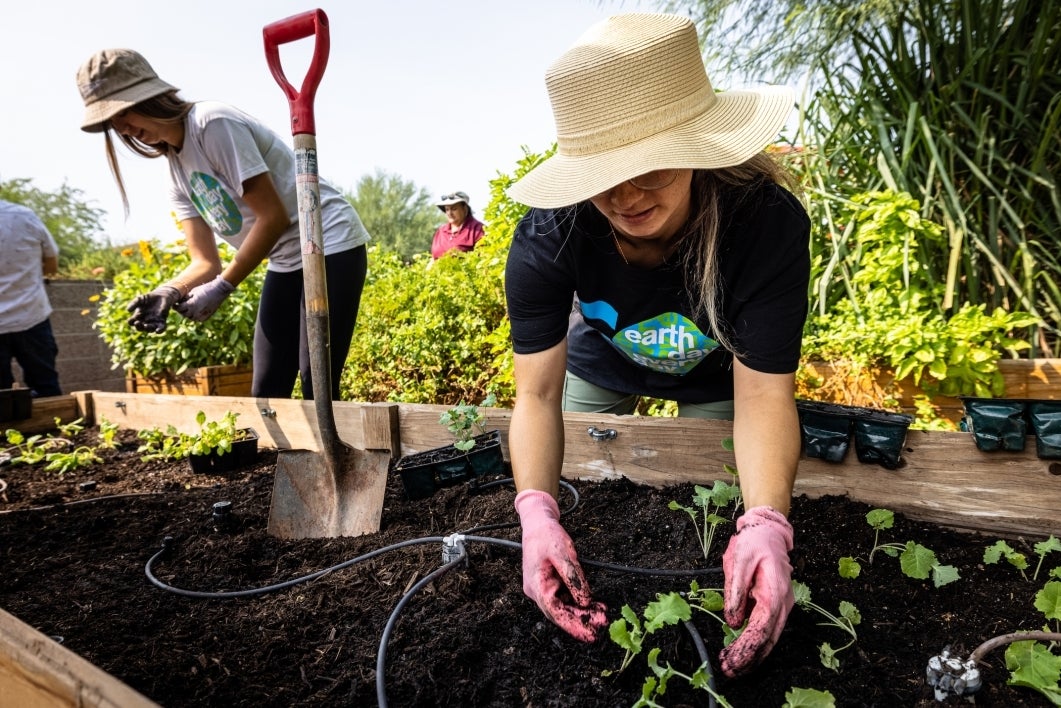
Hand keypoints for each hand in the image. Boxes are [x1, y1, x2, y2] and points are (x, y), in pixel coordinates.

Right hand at [126, 285, 181, 333]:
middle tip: (137, 323)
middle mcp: (145, 321)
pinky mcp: (162, 320)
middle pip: (140, 328)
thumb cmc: (149, 298)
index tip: (132, 318)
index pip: (132, 322)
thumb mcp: (140, 299)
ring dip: (148, 329)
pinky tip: (157, 331)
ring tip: (146, 326)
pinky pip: (161, 328)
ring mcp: (154, 322)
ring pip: (150, 329)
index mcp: (138, 317)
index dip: (131, 322)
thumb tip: (128, 310)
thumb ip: (134, 303)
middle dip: (139, 326)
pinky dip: (160, 330)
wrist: (161, 295)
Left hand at [174, 275, 234, 321]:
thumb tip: (181, 302)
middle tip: (180, 306)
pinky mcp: (208, 316)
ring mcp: (202, 315)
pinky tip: (195, 312)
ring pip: (191, 318)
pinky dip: (196, 316)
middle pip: (184, 314)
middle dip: (181, 310)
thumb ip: (186, 298)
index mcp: (191, 305)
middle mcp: (196, 312)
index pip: (179, 308)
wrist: (220, 290)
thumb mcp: (193, 291)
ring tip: (188, 309)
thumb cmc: (206, 288)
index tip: (174, 304)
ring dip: (188, 314)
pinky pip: (199, 319)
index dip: (175, 307)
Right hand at [514, 489, 607, 641]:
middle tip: (602, 624)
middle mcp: (536, 591)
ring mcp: (541, 589)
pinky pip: (563, 599)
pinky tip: (592, 605)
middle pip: (559, 613)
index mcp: (536, 585)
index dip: (573, 625)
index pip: (555, 612)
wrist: (537, 523)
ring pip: (562, 607)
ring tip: (602, 615)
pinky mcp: (548, 586)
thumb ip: (574, 578)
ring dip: (581, 613)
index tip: (590, 633)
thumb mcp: (563, 553)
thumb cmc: (547, 535)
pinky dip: (577, 603)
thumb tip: (585, 601)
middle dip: (581, 621)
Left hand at [720, 505, 794, 676]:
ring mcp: (781, 606)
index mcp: (774, 591)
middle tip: (730, 670)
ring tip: (733, 668)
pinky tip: (741, 653)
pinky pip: (767, 630)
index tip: (733, 659)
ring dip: (753, 655)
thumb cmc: (754, 542)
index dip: (747, 646)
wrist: (768, 531)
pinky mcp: (775, 606)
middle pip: (768, 638)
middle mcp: (782, 602)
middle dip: (750, 658)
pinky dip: (755, 644)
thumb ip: (735, 590)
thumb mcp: (738, 560)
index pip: (762, 627)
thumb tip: (733, 621)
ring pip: (770, 638)